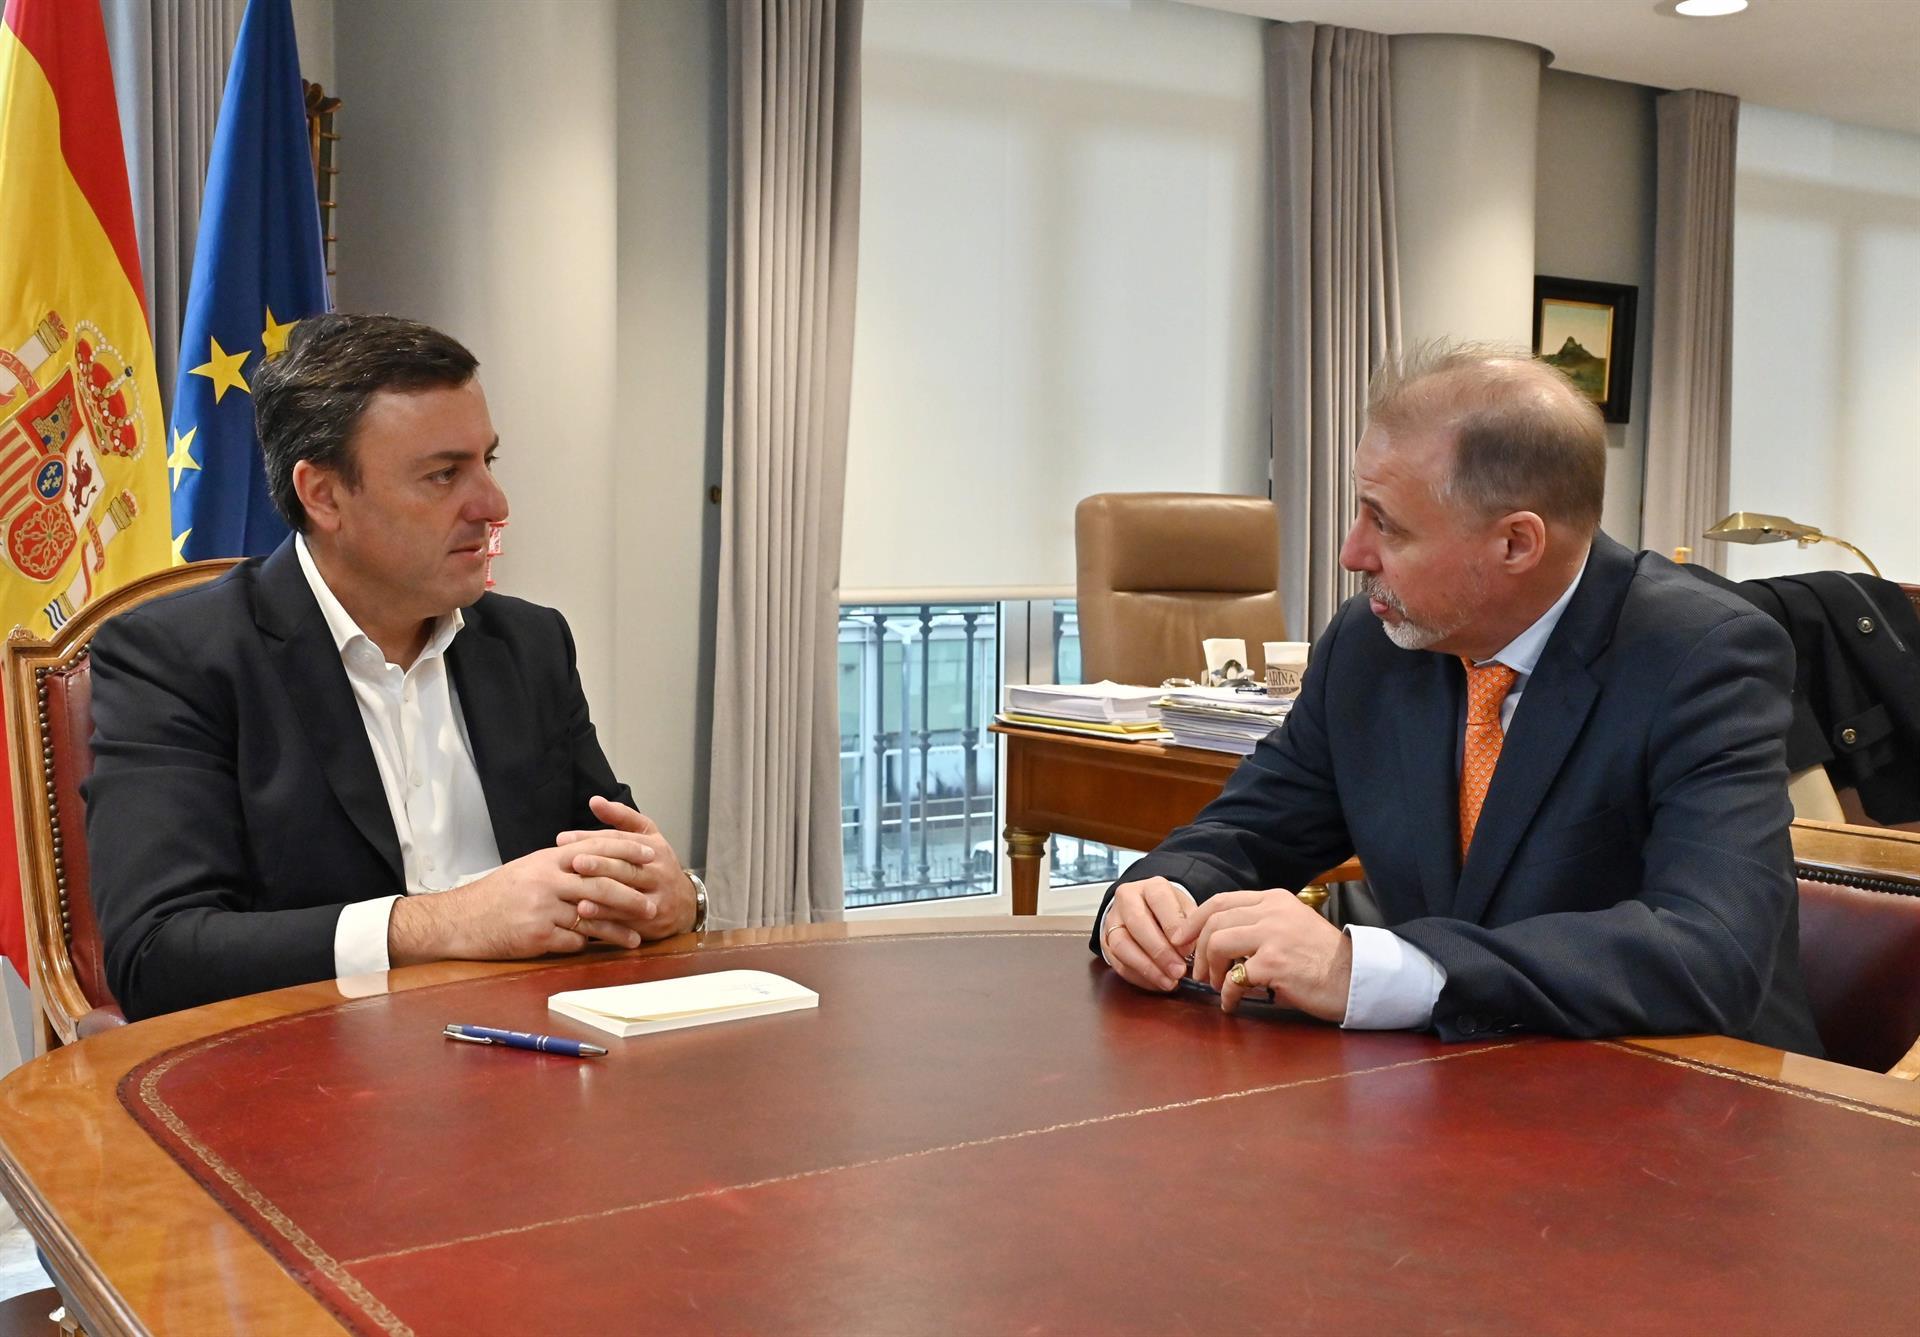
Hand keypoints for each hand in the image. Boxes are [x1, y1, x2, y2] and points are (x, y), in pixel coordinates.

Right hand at [389, 833, 666, 965]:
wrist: (460, 920)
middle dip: (631, 896)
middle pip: (600, 886)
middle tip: (652, 905)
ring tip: (636, 937)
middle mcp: (547, 881)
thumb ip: (561, 864)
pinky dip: (586, 945)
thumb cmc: (496, 894)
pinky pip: (572, 942)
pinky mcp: (537, 936)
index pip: (595, 849)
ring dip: (617, 930)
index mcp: (548, 860)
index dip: (626, 851)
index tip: (650, 854)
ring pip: (591, 919)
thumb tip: (594, 860)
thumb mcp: (529, 868)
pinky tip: (600, 949)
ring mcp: (542, 910)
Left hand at [555, 796, 697, 940]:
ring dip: (599, 894)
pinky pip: (625, 919)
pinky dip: (604, 918)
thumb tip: (594, 800)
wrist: (684, 905)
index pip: (620, 840)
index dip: (592, 838)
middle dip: (598, 865)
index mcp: (654, 848)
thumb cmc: (656, 866)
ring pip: (626, 894)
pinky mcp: (651, 922)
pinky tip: (585, 915)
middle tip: (573, 862)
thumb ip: (621, 817)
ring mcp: (656, 898)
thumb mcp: (647, 837)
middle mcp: (658, 872)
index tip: (563, 839)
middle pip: (625, 867)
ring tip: (575, 890)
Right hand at [1100, 877, 1197, 991]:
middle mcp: (1127, 900)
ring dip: (1147, 968)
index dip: (1172, 924)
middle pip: (1137, 923)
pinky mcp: (1106, 943)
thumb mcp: (1185, 909)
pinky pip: (1118, 963)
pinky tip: (1157, 983)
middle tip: (1179, 971)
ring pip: (1122, 945)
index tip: (1186, 947)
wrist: (1146, 911)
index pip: (1159, 900)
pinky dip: (1139, 977)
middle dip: (1160, 951)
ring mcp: (1113, 921)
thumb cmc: (1169, 912)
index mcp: (1150, 887)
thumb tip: (1191, 947)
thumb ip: (1190, 924)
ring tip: (1168, 982)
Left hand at [1171, 889, 1352, 1021]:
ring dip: (1210, 970)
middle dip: (1198, 949)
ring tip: (1216, 987)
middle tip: (1198, 973)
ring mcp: (1273, 936)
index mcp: (1275, 900)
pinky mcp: (1274, 964)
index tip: (1182, 940)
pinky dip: (1227, 995)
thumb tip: (1219, 939)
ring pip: (1217, 944)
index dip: (1194, 920)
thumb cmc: (1323, 958)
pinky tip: (1232, 1004)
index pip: (1220, 901)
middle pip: (1214, 922)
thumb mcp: (1292, 925)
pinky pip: (1234, 978)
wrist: (1356, 978)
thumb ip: (1260, 924)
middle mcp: (1272, 912)